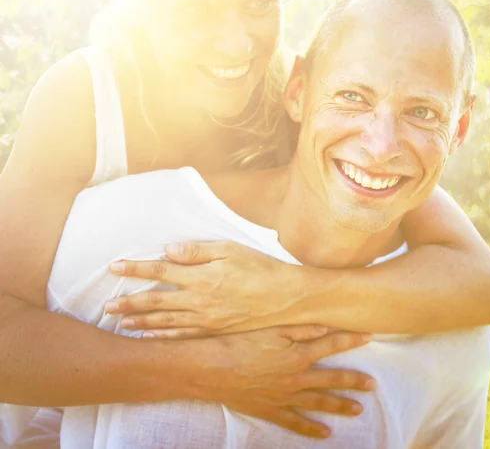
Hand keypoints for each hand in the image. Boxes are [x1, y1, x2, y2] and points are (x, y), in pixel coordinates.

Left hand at [107, 241, 302, 337]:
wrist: (285, 298)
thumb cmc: (260, 268)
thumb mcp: (230, 250)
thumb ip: (197, 251)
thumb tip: (168, 251)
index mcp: (202, 277)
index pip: (161, 271)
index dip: (136, 269)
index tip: (114, 267)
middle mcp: (199, 301)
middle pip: (156, 302)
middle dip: (129, 303)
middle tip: (107, 306)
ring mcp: (206, 320)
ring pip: (166, 322)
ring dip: (141, 322)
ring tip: (121, 322)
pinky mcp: (215, 331)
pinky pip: (184, 336)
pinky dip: (164, 337)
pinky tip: (151, 337)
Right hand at [180, 325, 374, 438]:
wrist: (211, 369)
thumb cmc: (239, 343)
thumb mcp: (271, 330)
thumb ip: (300, 329)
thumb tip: (326, 328)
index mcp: (297, 354)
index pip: (331, 345)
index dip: (351, 339)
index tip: (369, 337)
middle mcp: (295, 378)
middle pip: (331, 379)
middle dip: (354, 381)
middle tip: (372, 384)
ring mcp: (284, 397)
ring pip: (319, 403)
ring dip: (340, 405)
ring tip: (358, 408)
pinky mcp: (271, 410)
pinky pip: (295, 423)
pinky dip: (311, 430)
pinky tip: (325, 434)